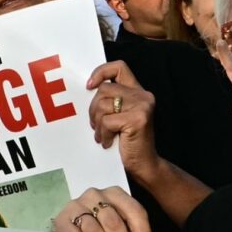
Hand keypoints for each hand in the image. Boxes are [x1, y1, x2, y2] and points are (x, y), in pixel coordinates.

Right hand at [52, 186, 151, 231]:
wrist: (74, 219)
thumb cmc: (103, 223)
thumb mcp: (122, 221)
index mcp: (115, 194)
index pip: (133, 210)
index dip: (141, 231)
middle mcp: (95, 195)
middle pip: (113, 223)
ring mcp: (76, 206)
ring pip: (94, 231)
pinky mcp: (62, 220)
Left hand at [86, 60, 160, 181]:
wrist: (144, 165)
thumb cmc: (126, 142)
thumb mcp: (118, 116)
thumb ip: (110, 100)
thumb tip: (87, 89)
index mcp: (137, 92)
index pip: (119, 67)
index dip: (101, 72)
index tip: (89, 86)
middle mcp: (143, 95)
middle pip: (104, 90)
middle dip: (93, 109)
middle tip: (96, 125)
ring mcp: (142, 106)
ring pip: (102, 105)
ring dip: (97, 124)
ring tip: (103, 135)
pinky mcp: (138, 119)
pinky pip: (106, 121)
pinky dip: (102, 134)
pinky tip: (108, 142)